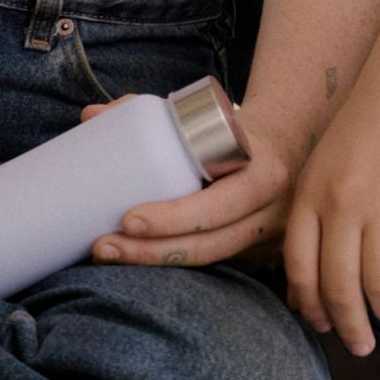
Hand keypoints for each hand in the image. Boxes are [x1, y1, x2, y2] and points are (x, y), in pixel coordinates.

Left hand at [83, 97, 305, 269]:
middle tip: (103, 246)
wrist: (289, 141)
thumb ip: (149, 111)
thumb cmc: (237, 126)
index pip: (219, 206)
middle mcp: (273, 212)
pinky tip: (142, 265)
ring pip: (210, 262)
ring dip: (156, 265)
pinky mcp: (259, 254)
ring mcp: (269, 238)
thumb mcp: (208, 113)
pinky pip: (217, 266)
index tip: (127, 219)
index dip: (173, 219)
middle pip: (209, 246)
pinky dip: (178, 269)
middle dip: (151, 252)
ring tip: (110, 256)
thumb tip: (90, 116)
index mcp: (266, 172)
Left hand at [283, 0, 379, 353]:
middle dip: (349, 325)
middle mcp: (339, 200)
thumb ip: (322, 199)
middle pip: (338, 285)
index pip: (300, 270)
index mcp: (310, 191)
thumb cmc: (374, 104)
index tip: (324, 326)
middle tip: (362, 345)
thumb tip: (323, 255)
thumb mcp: (331, 152)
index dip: (312, 307)